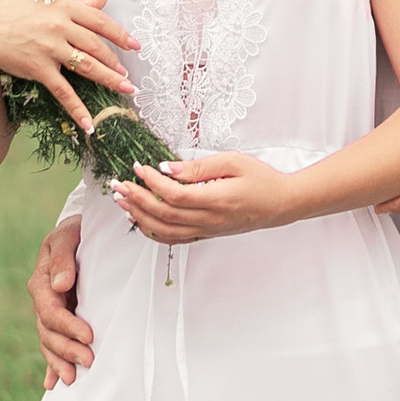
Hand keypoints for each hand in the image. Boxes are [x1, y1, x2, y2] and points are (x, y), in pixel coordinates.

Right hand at [0, 0, 140, 138]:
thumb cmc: (11, 14)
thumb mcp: (45, 1)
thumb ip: (77, 2)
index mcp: (63, 7)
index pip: (100, 21)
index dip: (121, 35)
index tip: (136, 46)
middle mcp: (60, 26)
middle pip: (97, 46)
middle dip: (116, 62)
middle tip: (129, 76)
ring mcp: (50, 48)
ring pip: (88, 67)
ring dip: (109, 80)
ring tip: (125, 90)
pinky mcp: (39, 68)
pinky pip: (63, 91)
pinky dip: (77, 109)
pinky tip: (88, 123)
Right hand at [30, 217, 93, 383]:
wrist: (79, 232)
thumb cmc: (76, 231)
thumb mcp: (68, 236)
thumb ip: (62, 257)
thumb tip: (59, 285)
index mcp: (41, 282)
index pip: (51, 311)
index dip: (68, 326)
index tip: (89, 335)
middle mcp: (42, 300)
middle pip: (49, 332)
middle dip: (67, 349)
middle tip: (89, 361)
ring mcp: (49, 312)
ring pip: (49, 342)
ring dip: (60, 361)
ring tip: (73, 379)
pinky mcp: (59, 319)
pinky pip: (52, 344)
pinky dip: (51, 365)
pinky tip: (53, 384)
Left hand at [116, 150, 296, 241]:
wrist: (280, 204)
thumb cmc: (260, 179)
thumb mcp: (233, 162)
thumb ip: (198, 167)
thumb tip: (168, 167)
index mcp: (215, 200)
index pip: (173, 194)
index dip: (151, 182)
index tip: (139, 167)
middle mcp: (209, 220)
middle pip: (163, 213)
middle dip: (136, 198)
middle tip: (119, 184)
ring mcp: (206, 230)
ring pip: (164, 230)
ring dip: (139, 215)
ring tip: (122, 201)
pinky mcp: (206, 234)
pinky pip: (174, 238)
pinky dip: (153, 231)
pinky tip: (141, 219)